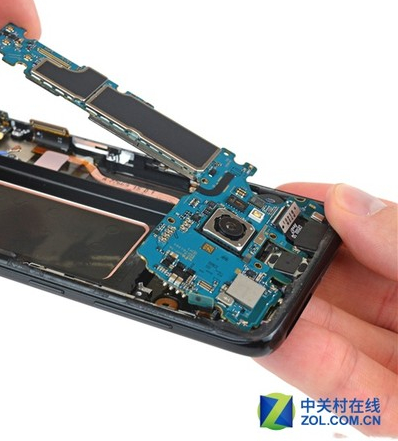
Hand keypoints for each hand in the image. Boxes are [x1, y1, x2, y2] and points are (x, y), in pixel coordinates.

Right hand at [256, 183, 396, 436]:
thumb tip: (350, 204)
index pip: (373, 236)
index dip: (324, 213)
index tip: (277, 200)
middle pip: (338, 283)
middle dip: (285, 262)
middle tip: (237, 244)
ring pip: (324, 332)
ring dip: (274, 308)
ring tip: (234, 286)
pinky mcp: (389, 415)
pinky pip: (335, 385)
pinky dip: (291, 358)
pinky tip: (260, 333)